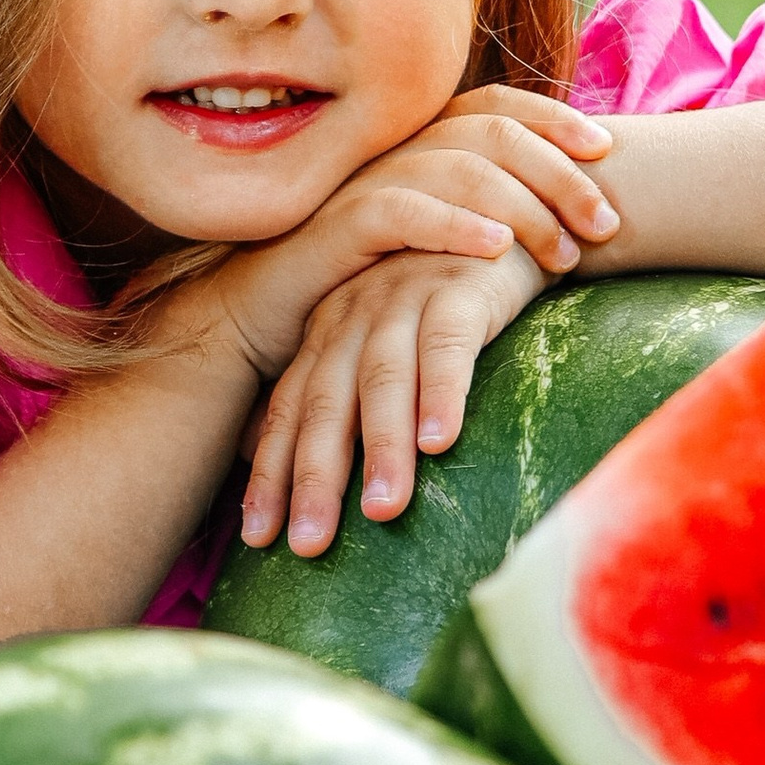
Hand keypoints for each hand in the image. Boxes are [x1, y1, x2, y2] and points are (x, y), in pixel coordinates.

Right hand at [193, 85, 618, 390]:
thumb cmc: (356, 280)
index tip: (607, 150)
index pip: (497, 105)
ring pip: (458, 168)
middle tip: (605, 223)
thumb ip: (479, 213)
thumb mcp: (427, 241)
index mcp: (418, 144)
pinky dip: (454, 225)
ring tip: (565, 253)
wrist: (262, 313)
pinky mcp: (338, 225)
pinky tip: (496, 248)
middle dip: (559, 173)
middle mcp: (394, 150)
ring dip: (524, 207)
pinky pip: (404, 211)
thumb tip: (567, 216)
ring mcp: (365, 183)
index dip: (554, 118)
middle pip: (492, 133)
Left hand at [241, 238, 549, 554]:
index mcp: (328, 335)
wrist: (507, 219)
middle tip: (309, 545)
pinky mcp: (460, 287)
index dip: (271, 474)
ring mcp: (404, 298)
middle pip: (327, 403)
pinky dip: (443, 394)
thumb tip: (313, 484)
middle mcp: (355, 317)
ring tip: (383, 512)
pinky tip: (441, 443)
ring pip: (385, 380)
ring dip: (383, 448)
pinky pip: (449, 345)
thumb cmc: (441, 298)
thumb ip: (352, 400)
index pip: (289, 411)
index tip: (257, 538)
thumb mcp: (385, 343)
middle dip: (314, 477)